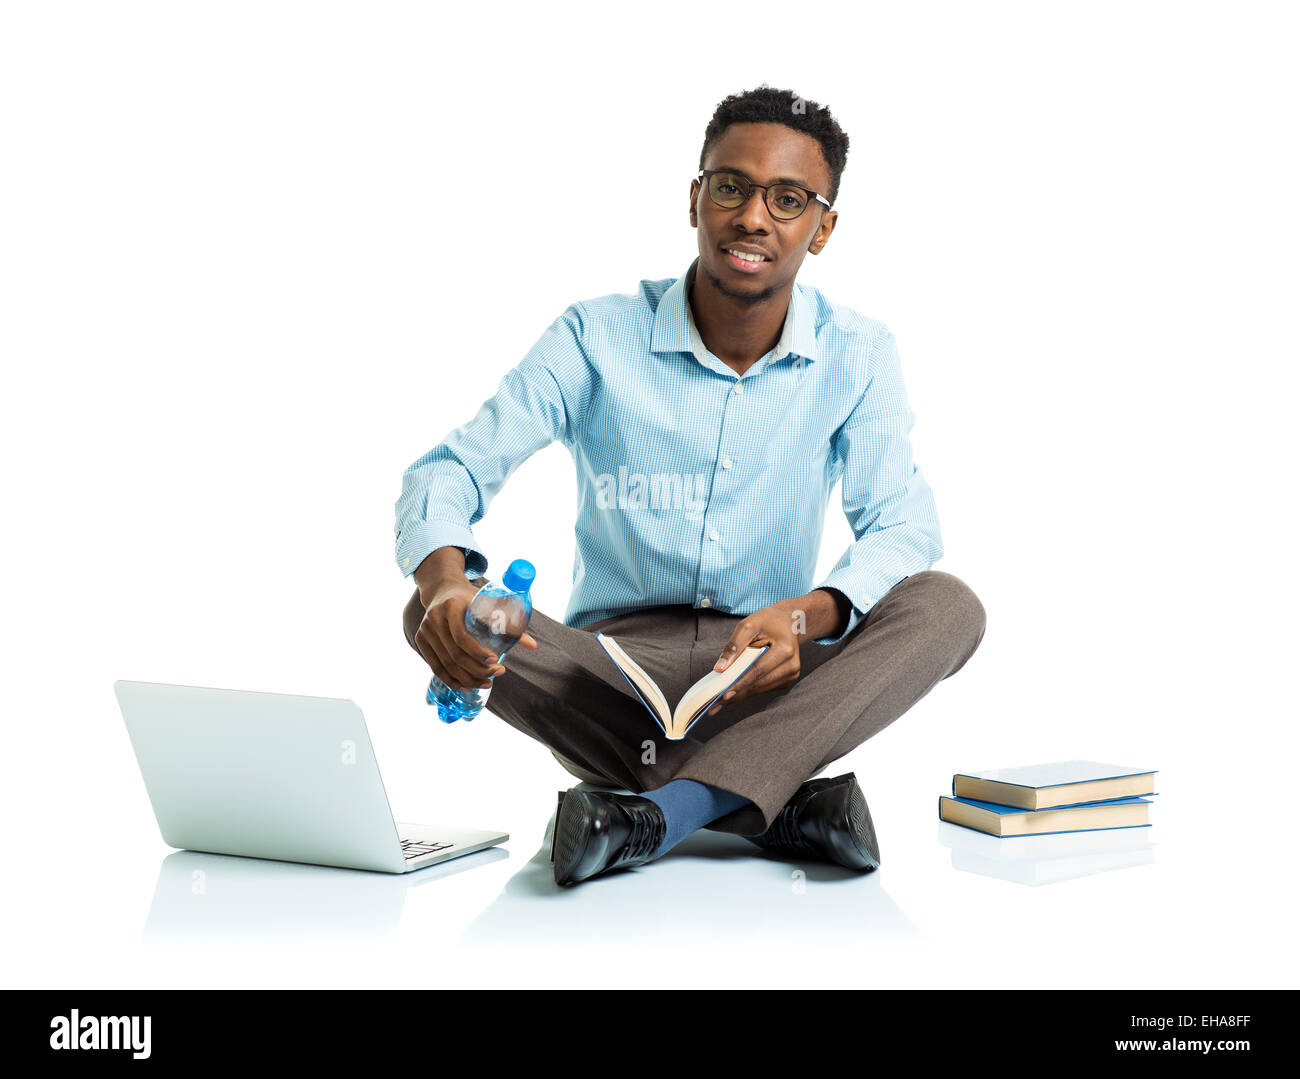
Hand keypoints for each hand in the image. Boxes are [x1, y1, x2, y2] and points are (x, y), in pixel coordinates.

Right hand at [414, 577, 538, 691]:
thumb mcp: (486, 602)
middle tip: (497, 674)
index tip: (495, 660)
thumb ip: (508, 622)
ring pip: (445, 664)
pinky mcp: (420, 640)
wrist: (442, 590)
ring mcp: (425, 631)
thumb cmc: (469, 597)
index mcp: (451, 607)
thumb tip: (533, 646)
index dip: (478, 652)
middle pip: (455, 654)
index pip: (462, 636)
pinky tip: (465, 686)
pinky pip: (435, 666)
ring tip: (486, 684)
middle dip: (477, 669)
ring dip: (466, 678)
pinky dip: (450, 679)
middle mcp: (434, 619)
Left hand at [705, 602, 803, 716]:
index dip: (740, 683)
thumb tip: (720, 668)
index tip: (723, 696)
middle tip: (714, 706)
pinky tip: (732, 694)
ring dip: (739, 695)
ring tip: (718, 704)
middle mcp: (791, 666)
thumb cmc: (767, 621)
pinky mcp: (786, 680)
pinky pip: (763, 688)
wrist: (788, 622)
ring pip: (760, 689)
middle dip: (735, 694)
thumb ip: (733, 646)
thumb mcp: (748, 625)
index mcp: (785, 650)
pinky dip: (747, 690)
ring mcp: (790, 675)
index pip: (758, 670)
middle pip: (758, 684)